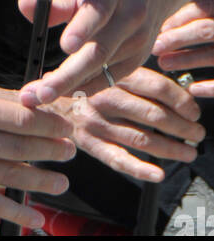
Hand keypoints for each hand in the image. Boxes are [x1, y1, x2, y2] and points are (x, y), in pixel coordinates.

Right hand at [0, 72, 75, 231]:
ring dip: (40, 180)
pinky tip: (34, 217)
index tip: (64, 125)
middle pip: (18, 146)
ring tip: (62, 181)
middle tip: (70, 150)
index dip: (47, 124)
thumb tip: (26, 105)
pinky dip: (13, 211)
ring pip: (8, 174)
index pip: (18, 118)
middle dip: (50, 150)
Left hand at [17, 0, 161, 106]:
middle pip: (99, 51)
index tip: (65, 46)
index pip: (97, 11)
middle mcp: (130, 16)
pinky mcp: (139, 59)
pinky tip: (61, 91)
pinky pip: (109, 79)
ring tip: (38, 95)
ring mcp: (138, 41)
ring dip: (68, 85)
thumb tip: (25, 6)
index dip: (82, 29)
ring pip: (101, 70)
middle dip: (67, 76)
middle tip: (40, 92)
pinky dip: (84, 87)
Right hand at [59, 67, 204, 180]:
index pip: (157, 88)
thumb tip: (178, 93)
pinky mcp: (90, 144)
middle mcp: (106, 98)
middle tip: (196, 133)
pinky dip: (140, 169)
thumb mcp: (106, 67)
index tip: (194, 111)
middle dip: (183, 128)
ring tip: (187, 152)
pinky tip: (157, 173)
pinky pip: (118, 159)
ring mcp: (98, 123)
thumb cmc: (82, 83)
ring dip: (171, 149)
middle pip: (155, 115)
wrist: (43, 98)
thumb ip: (136, 76)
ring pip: (143, 140)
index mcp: (113, 75)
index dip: (182, 101)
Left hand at [152, 0, 213, 96]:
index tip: (160, 27)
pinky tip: (192, 89)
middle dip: (177, 38)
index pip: (204, 7)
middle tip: (155, 46)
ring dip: (186, 59)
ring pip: (213, 54)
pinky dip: (210, 86)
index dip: (180, 17)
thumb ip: (203, 13)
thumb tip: (166, 23)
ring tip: (163, 63)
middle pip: (205, 29)